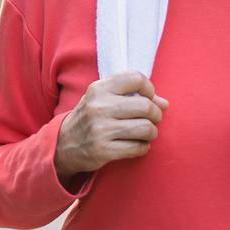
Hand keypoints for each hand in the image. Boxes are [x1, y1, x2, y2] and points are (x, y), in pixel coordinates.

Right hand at [55, 72, 169, 181]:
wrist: (64, 144)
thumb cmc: (91, 117)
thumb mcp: (104, 99)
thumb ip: (132, 95)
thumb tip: (165, 104)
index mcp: (99, 88)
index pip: (135, 78)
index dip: (149, 88)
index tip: (148, 98)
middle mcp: (99, 106)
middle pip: (146, 106)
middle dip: (156, 114)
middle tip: (153, 120)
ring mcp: (100, 129)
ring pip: (145, 128)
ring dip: (152, 133)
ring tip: (147, 134)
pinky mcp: (103, 150)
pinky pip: (138, 148)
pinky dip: (143, 147)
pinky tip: (138, 145)